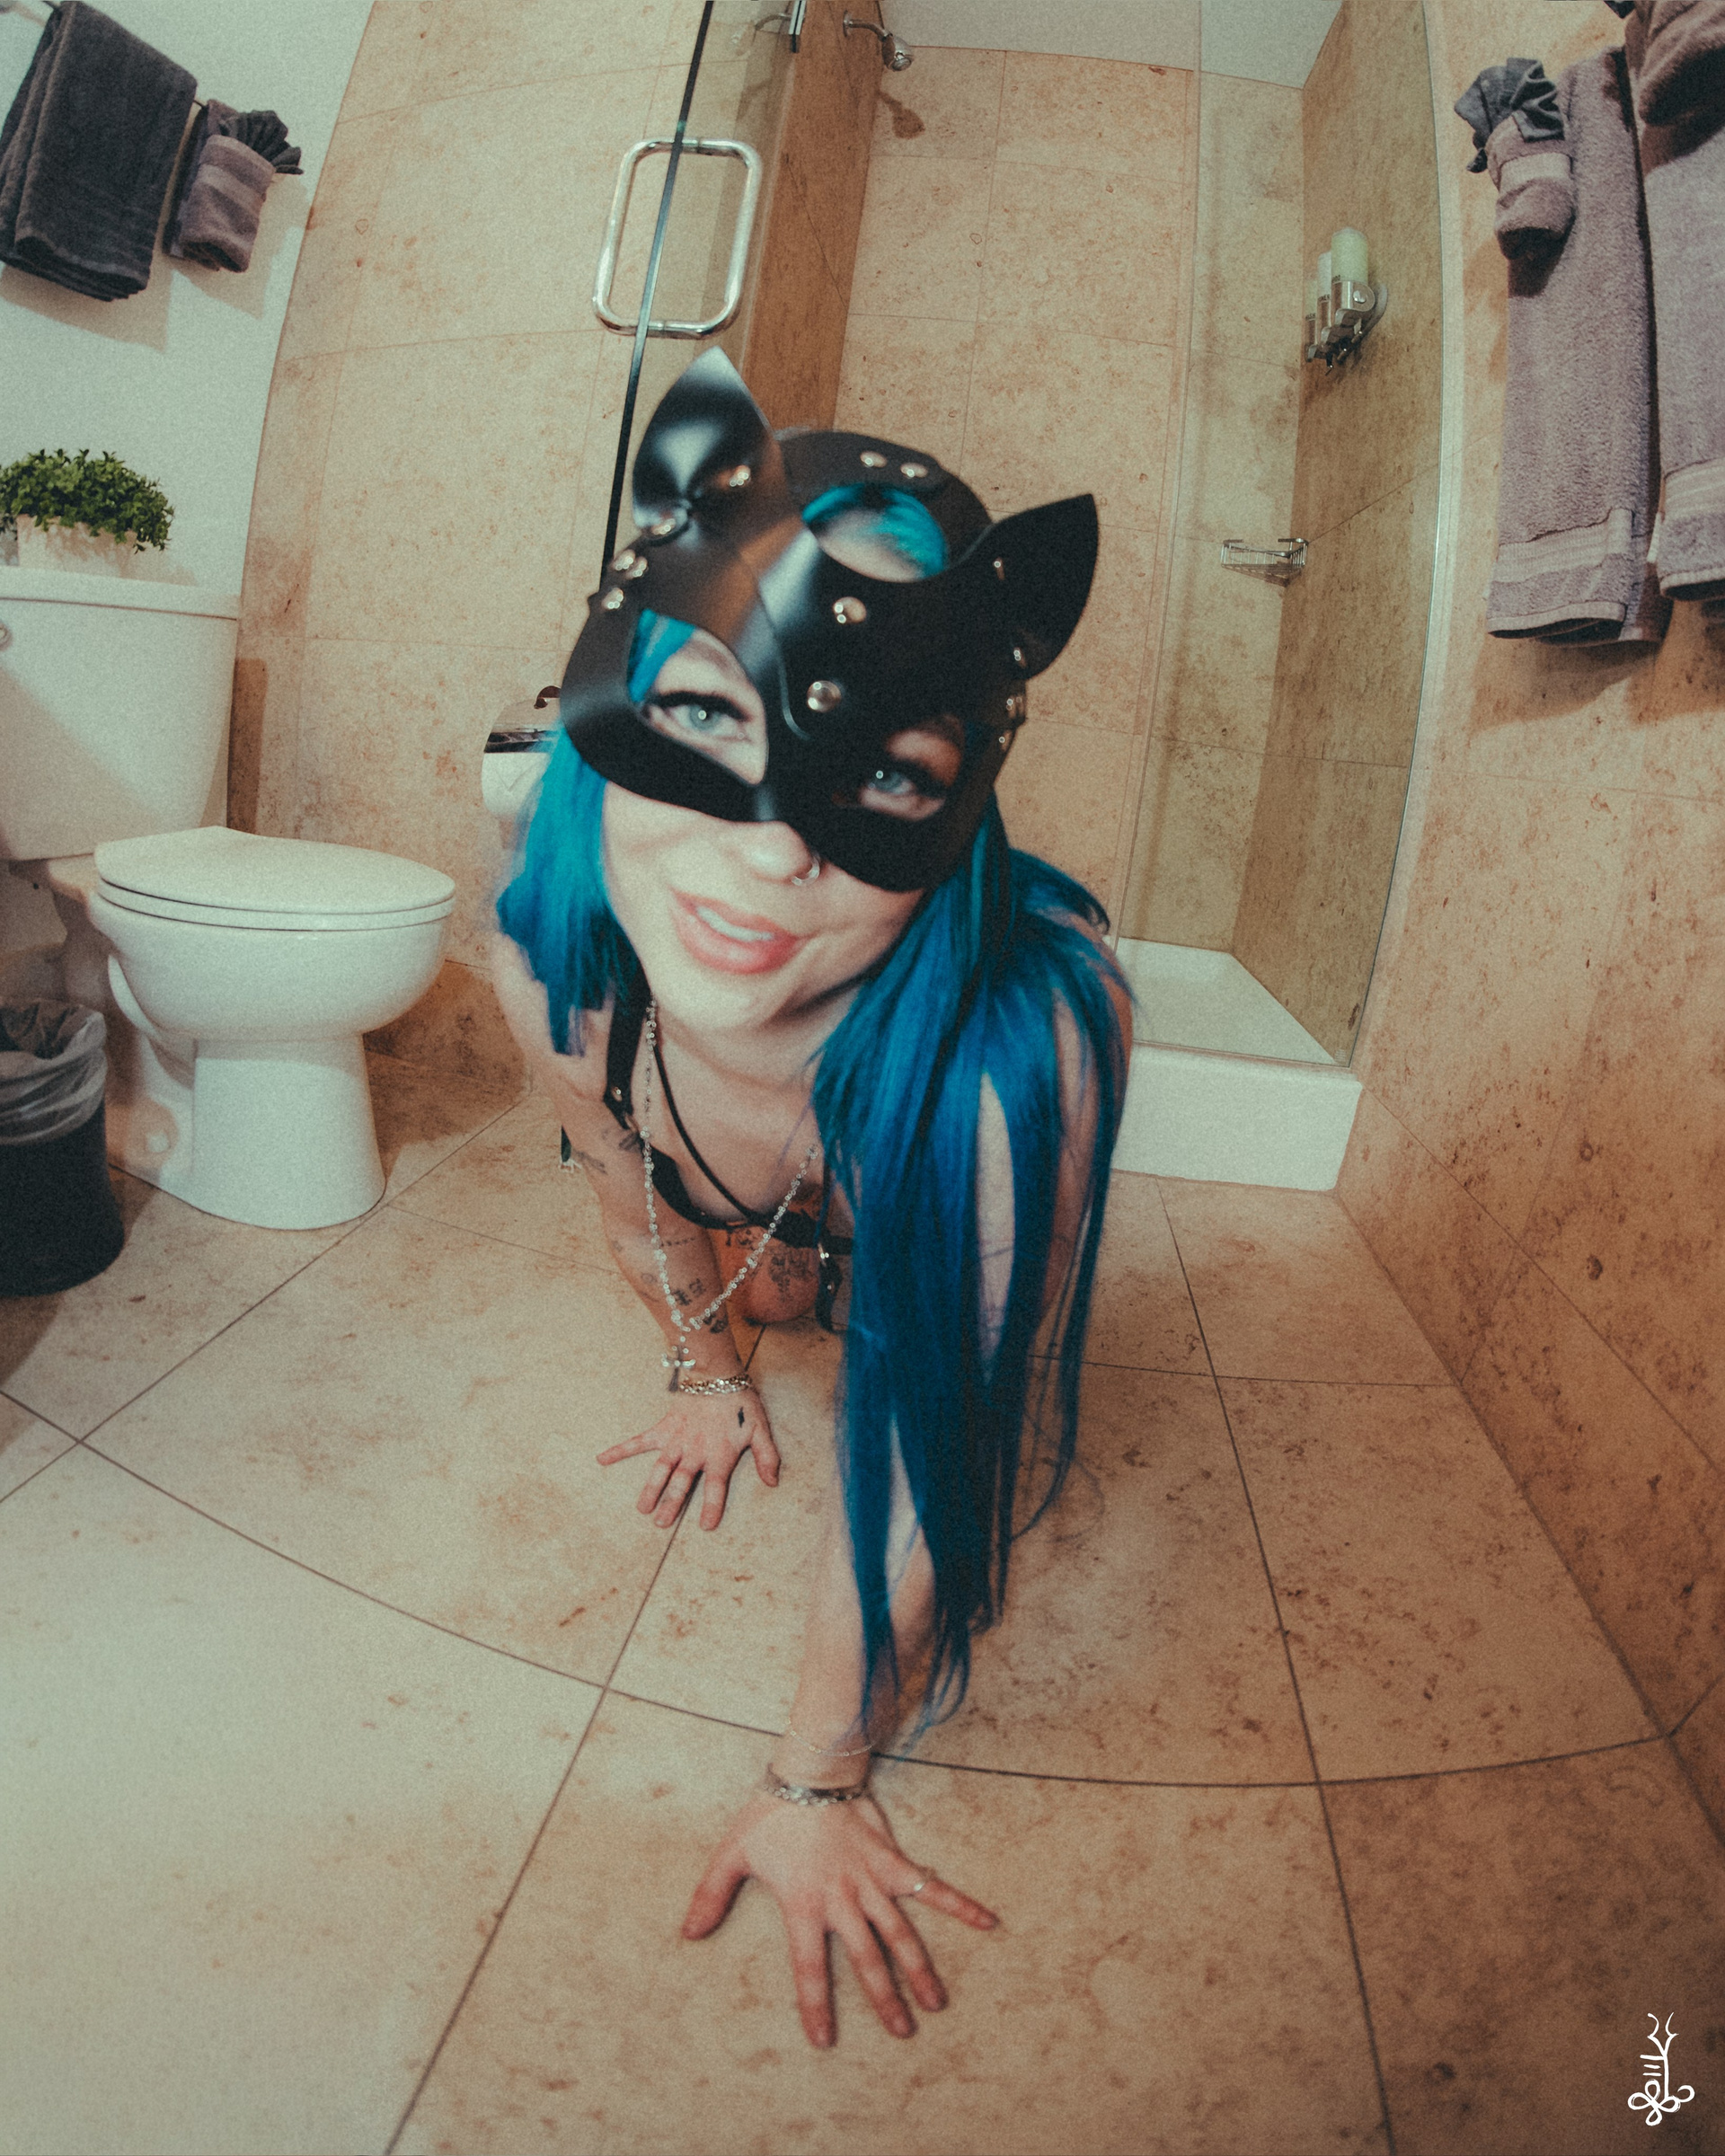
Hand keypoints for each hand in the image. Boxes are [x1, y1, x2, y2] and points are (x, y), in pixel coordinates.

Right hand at [596, 1388, 780, 1529]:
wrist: (717, 1374)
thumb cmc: (740, 1403)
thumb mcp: (761, 1429)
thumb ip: (767, 1457)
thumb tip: (773, 1483)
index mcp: (719, 1455)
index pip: (716, 1488)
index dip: (712, 1508)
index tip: (705, 1526)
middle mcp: (695, 1452)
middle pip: (682, 1483)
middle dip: (671, 1504)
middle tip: (660, 1524)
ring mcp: (677, 1441)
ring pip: (661, 1469)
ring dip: (651, 1489)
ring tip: (642, 1509)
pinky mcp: (665, 1428)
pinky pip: (640, 1441)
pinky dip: (621, 1450)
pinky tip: (602, 1459)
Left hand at [682, 1790, 997, 2046]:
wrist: (810, 1770)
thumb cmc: (771, 1813)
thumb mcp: (732, 1853)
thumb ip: (711, 1894)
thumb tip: (688, 1934)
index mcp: (803, 1904)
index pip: (809, 1968)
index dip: (816, 2006)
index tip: (825, 2041)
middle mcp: (841, 1899)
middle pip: (865, 1959)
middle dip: (884, 2000)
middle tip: (902, 2033)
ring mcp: (871, 1881)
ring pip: (900, 1933)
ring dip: (918, 1970)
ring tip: (936, 2003)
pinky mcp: (892, 1860)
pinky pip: (929, 1885)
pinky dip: (959, 1904)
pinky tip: (987, 1922)